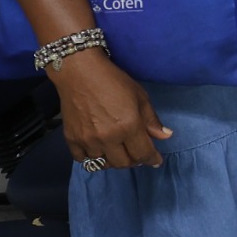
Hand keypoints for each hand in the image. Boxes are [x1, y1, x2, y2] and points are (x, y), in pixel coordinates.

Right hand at [54, 51, 173, 168]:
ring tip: (118, 150)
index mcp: (129, 126)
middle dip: (134, 160)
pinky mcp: (71, 139)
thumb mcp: (140, 97)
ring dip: (113, 160)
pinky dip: (92, 158)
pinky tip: (98, 149)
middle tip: (136, 152)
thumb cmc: (114, 81)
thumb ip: (152, 120)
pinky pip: (82, 160)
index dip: (151, 159)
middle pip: (123, 163)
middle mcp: (108, 138)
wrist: (80, 73)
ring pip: (103, 164)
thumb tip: (165, 136)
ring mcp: (88, 140)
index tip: (155, 161)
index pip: (143, 153)